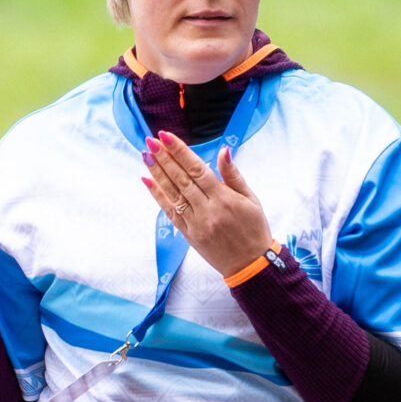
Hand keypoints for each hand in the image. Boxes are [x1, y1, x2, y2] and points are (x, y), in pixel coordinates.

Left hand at [140, 134, 274, 277]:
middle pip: (181, 179)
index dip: (180, 151)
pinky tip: (147, 181)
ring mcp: (195, 223)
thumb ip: (233, 175)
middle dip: (164, 158)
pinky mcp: (188, 234)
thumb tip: (223, 150)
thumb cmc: (254, 229)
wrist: (250, 264)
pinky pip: (170, 212)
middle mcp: (207, 210)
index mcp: (224, 198)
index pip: (197, 169)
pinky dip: (158, 196)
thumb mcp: (251, 199)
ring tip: (145, 155)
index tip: (166, 137)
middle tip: (150, 141)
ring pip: (173, 193)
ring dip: (157, 173)